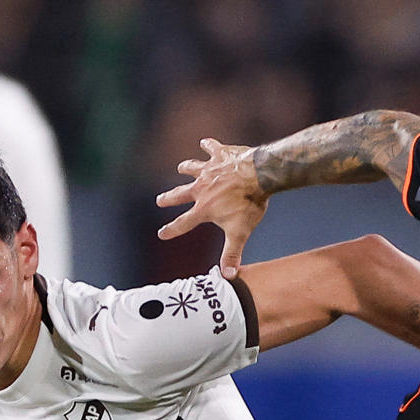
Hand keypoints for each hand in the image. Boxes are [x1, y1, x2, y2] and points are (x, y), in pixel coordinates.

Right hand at [155, 138, 267, 277]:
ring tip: (180, 167)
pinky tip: (205, 142)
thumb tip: (228, 277)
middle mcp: (201, 188)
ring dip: (185, 168)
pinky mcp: (220, 154)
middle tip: (160, 199)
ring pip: (191, 168)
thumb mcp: (240, 232)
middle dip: (169, 198)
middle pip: (180, 194)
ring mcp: (209, 170)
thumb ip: (232, 254)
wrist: (259, 175)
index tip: (162, 234)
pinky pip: (211, 147)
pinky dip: (207, 145)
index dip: (172, 230)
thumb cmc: (249, 204)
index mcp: (204, 209)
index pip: (183, 223)